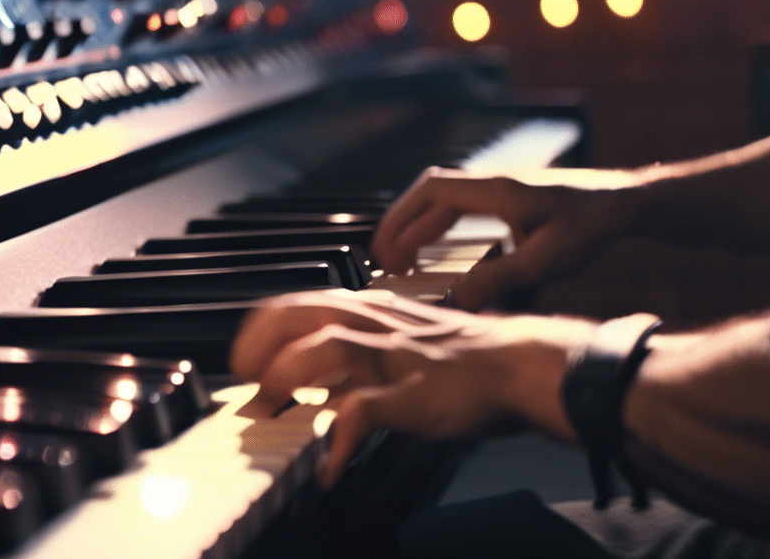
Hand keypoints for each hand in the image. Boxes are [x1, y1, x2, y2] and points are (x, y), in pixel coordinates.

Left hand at [229, 289, 594, 486]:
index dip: (263, 327)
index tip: (244, 355)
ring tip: (268, 413)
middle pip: (301, 315)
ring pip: (325, 349)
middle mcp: (377, 325)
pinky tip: (329, 467)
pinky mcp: (413, 394)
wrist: (525, 365)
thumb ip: (364, 349)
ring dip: (287, 378)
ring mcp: (394, 358)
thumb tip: (323, 375)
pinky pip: (363, 413)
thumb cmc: (468, 356)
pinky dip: (338, 441)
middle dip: (261, 344)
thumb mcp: (407, 338)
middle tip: (244, 380)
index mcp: (373, 310)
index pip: (301, 301)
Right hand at [371, 166, 644, 309]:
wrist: (627, 201)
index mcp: (497, 190)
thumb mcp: (547, 260)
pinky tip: (434, 247)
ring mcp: (499, 188)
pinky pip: (457, 204)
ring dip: (416, 223)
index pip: (431, 195)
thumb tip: (456, 300)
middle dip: (399, 225)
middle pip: (427, 194)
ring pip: (440, 198)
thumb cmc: (594, 224)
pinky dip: (435, 223)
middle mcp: (492, 183)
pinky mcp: (507, 197)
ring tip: (399, 256)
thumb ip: (499, 280)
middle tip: (381, 260)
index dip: (402, 223)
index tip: (385, 253)